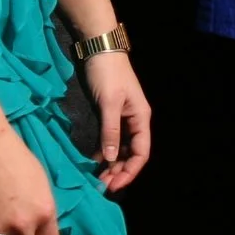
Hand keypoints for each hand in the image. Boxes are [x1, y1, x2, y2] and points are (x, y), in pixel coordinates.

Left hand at [80, 52, 151, 193]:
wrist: (98, 47)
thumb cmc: (107, 73)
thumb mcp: (108, 102)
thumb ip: (110, 131)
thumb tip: (111, 159)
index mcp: (140, 118)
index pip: (141, 152)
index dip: (130, 171)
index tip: (115, 185)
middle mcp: (134, 121)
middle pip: (131, 154)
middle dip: (119, 171)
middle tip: (102, 186)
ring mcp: (121, 118)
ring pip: (120, 149)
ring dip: (111, 164)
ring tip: (97, 178)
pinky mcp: (108, 115)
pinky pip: (109, 140)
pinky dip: (103, 152)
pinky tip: (93, 161)